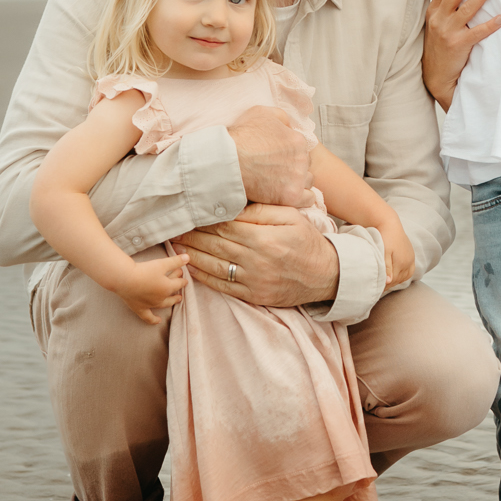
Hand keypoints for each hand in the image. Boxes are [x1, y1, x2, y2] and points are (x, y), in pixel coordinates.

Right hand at [118, 251, 189, 325]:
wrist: (125, 279)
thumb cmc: (144, 270)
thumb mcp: (162, 263)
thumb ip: (175, 261)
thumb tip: (188, 257)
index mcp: (167, 288)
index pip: (178, 283)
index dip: (182, 279)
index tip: (184, 277)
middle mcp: (160, 298)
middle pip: (172, 294)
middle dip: (177, 290)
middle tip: (181, 289)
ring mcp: (150, 305)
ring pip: (163, 305)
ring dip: (171, 302)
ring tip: (177, 300)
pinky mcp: (139, 308)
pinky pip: (148, 317)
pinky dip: (153, 320)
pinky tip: (158, 321)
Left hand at [178, 205, 340, 308]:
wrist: (327, 275)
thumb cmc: (307, 241)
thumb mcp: (292, 216)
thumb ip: (262, 210)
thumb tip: (234, 205)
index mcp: (265, 237)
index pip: (225, 225)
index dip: (204, 219)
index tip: (189, 211)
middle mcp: (256, 260)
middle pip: (215, 244)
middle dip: (192, 235)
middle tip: (173, 226)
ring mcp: (253, 280)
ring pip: (214, 265)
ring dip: (192, 254)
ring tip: (176, 244)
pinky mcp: (253, 295)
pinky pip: (222, 286)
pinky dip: (203, 277)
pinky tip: (191, 267)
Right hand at [227, 105, 314, 205]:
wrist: (227, 161)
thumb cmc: (241, 137)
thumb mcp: (262, 113)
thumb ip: (282, 118)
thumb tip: (289, 127)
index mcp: (297, 140)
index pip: (302, 149)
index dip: (290, 154)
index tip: (278, 159)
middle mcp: (302, 158)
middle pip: (305, 165)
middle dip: (295, 168)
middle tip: (278, 172)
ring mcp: (298, 178)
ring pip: (308, 182)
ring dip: (298, 183)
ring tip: (281, 185)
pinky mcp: (291, 196)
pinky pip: (308, 200)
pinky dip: (300, 199)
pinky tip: (288, 197)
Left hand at [377, 215, 416, 289]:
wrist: (389, 223)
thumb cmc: (384, 237)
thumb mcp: (383, 253)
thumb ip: (387, 267)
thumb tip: (389, 282)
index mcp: (402, 262)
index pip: (393, 280)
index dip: (384, 286)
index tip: (376, 289)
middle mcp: (409, 261)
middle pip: (399, 279)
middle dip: (389, 284)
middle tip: (378, 287)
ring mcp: (411, 258)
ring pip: (405, 276)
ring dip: (396, 280)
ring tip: (386, 283)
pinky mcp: (411, 255)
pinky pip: (409, 271)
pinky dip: (402, 275)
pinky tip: (395, 276)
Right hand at [423, 0, 500, 110]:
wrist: (435, 76)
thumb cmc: (438, 48)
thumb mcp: (435, 26)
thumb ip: (444, 10)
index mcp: (433, 13)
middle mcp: (439, 19)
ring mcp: (448, 32)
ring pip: (466, 9)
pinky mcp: (458, 44)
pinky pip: (477, 32)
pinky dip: (489, 25)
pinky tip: (500, 18)